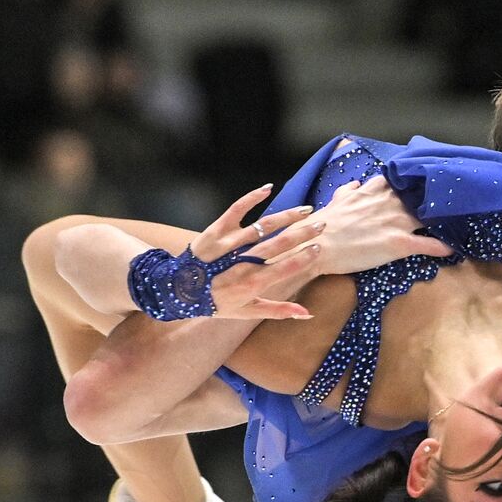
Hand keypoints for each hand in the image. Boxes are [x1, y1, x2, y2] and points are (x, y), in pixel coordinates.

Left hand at [193, 184, 326, 319]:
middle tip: (321, 225)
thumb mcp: (248, 311)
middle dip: (303, 234)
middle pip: (279, 244)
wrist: (180, 292)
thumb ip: (279, 310)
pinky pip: (237, 210)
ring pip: (264, 226)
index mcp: (254, 283)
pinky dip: (252, 198)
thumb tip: (306, 313)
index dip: (304, 257)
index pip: (286, 267)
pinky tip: (268, 188)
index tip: (319, 248)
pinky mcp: (217, 230)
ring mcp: (230, 244)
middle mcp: (244, 263)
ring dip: (287, 216)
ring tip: (305, 210)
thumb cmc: (217, 303)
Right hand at [265, 176, 452, 275]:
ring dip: (444, 221)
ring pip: (428, 217)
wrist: (317, 244)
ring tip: (460, 222)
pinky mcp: (398, 243)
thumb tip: (355, 183)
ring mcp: (395, 222)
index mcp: (374, 191)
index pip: (402, 180)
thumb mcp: (336, 201)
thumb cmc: (324, 224)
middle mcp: (388, 203)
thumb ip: (348, 191)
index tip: (427, 182)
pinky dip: (442, 247)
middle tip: (453, 201)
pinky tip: (453, 249)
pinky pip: (426, 244)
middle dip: (436, 199)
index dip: (416, 182)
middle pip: (421, 197)